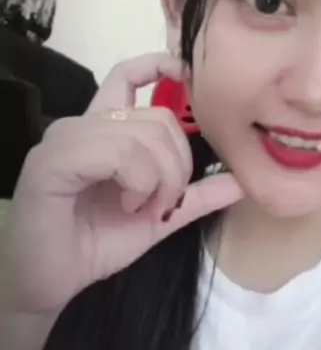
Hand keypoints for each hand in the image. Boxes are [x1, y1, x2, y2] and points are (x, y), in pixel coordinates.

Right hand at [1, 53, 242, 315]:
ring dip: (159, 178)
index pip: (128, 74)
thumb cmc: (94, 246)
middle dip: (178, 163)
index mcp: (104, 130)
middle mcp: (82, 125)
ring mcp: (64, 140)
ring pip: (141, 134)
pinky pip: (117, 152)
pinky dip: (136, 181)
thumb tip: (241, 181)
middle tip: (164, 202)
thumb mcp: (158, 217)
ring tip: (142, 208)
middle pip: (157, 116)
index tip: (189, 78)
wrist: (50, 285)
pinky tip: (125, 206)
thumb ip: (195, 196)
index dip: (161, 64)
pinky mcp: (51, 162)